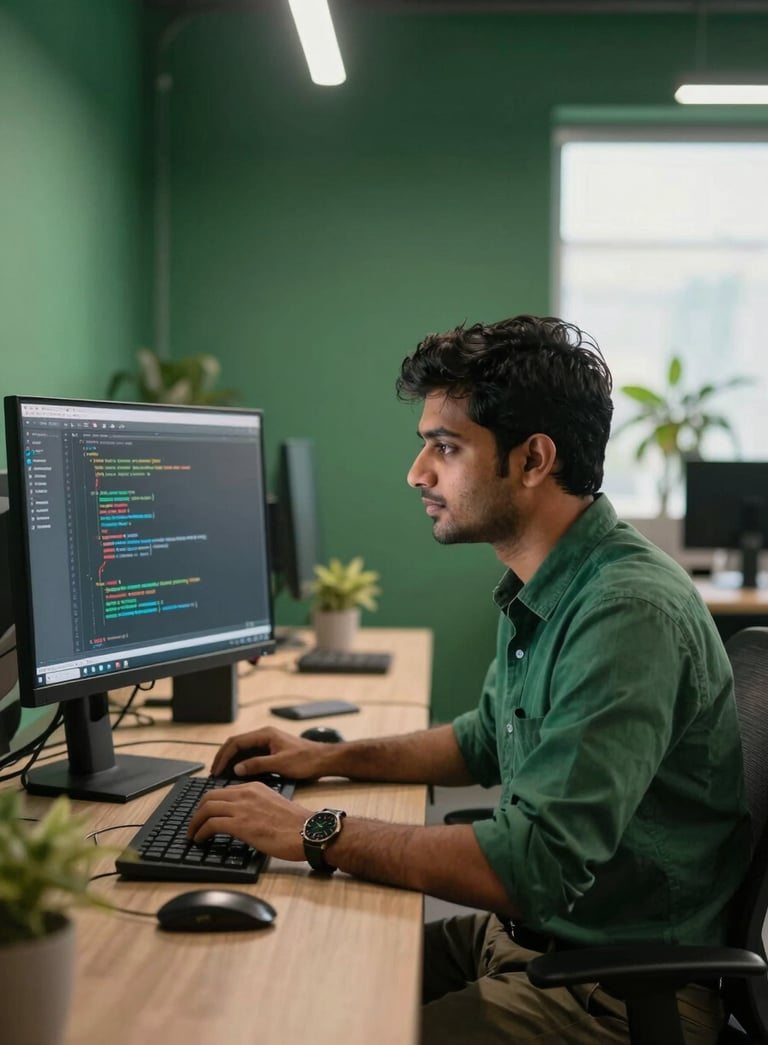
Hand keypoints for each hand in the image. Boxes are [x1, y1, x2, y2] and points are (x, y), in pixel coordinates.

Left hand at [187, 782, 312, 860]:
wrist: (307, 831)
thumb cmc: (295, 824)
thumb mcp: (273, 805)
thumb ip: (256, 806)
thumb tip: (245, 818)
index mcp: (254, 787)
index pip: (223, 791)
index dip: (210, 804)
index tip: (205, 815)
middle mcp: (246, 793)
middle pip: (210, 797)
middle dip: (197, 812)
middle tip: (194, 824)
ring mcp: (242, 808)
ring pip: (207, 809)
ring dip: (195, 823)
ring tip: (193, 834)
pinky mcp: (241, 824)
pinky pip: (211, 824)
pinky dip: (201, 832)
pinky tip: (200, 840)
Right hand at [210, 726, 339, 779]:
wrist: (325, 760)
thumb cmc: (306, 760)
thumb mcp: (280, 763)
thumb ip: (257, 764)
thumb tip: (237, 769)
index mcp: (265, 735)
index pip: (236, 742)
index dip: (224, 756)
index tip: (216, 770)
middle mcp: (264, 736)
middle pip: (236, 744)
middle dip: (224, 758)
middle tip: (214, 773)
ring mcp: (267, 743)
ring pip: (242, 751)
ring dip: (231, 761)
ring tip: (221, 776)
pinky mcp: (271, 752)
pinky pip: (251, 756)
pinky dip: (241, 764)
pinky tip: (237, 775)